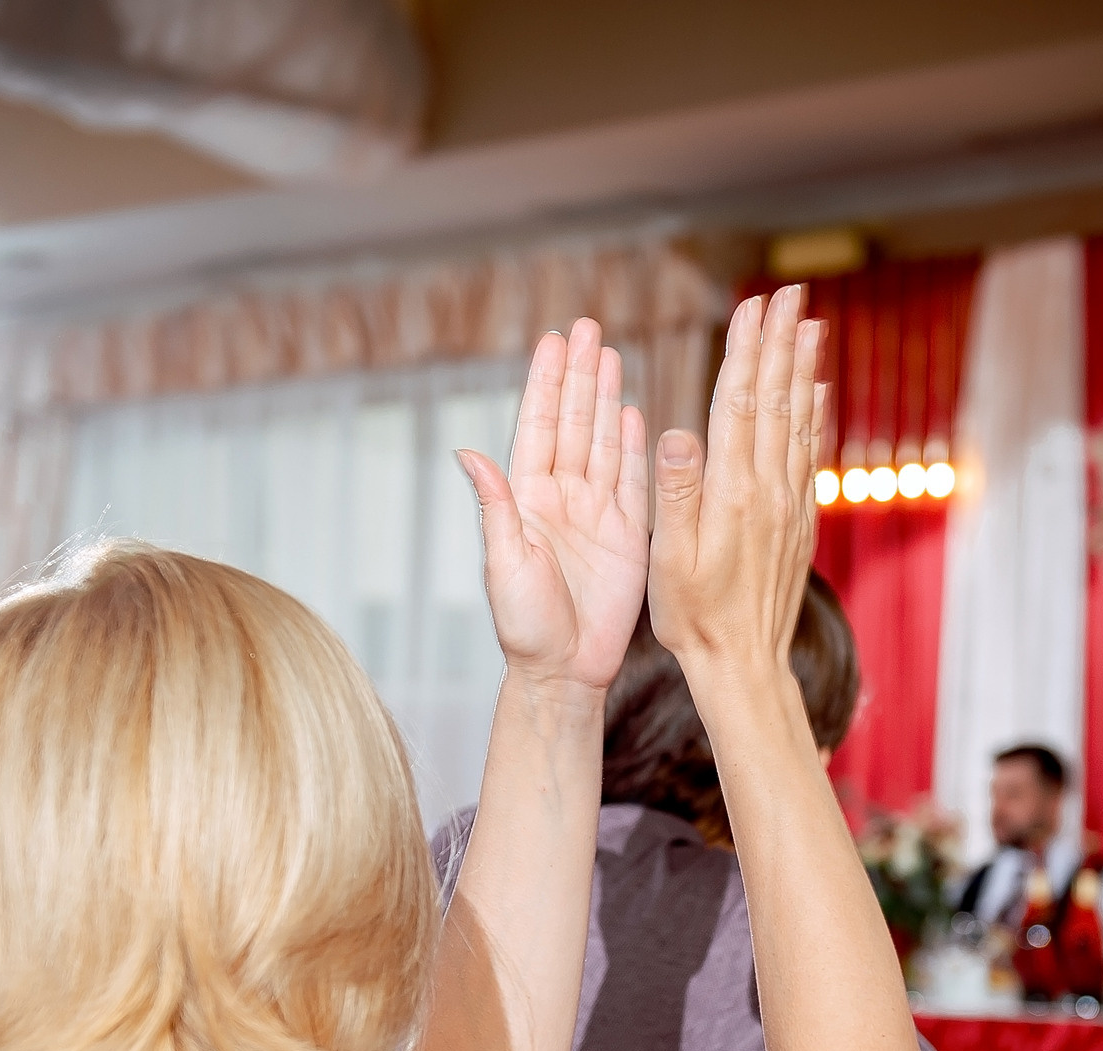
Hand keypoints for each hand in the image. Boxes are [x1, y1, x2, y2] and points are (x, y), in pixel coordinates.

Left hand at [457, 319, 648, 693]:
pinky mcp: (629, 536)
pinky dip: (634, 446)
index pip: (537, 428)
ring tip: (611, 354)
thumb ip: (495, 507)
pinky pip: (633, 481)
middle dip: (578, 375)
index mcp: (526, 500)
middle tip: (587, 327)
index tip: (553, 342)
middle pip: (572, 423)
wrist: (565, 670)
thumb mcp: (503, 564)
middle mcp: (562, 499)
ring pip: (603, 443)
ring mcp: (598, 515)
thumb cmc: (524, 627)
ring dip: (605, 398)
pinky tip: (633, 412)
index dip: (546, 384)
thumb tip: (469, 454)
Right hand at [646, 289, 825, 672]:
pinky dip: (815, 413)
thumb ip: (676, 492)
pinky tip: (817, 390)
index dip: (747, 350)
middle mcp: (768, 490)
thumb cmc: (695, 617)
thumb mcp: (670, 558)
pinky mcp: (799, 520)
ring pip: (799, 420)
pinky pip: (810, 452)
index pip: (739, 404)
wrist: (744, 664)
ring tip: (811, 323)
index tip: (754, 305)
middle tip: (790, 292)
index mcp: (732, 493)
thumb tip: (677, 431)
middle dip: (781, 341)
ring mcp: (789, 504)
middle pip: (775, 399)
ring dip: (803, 367)